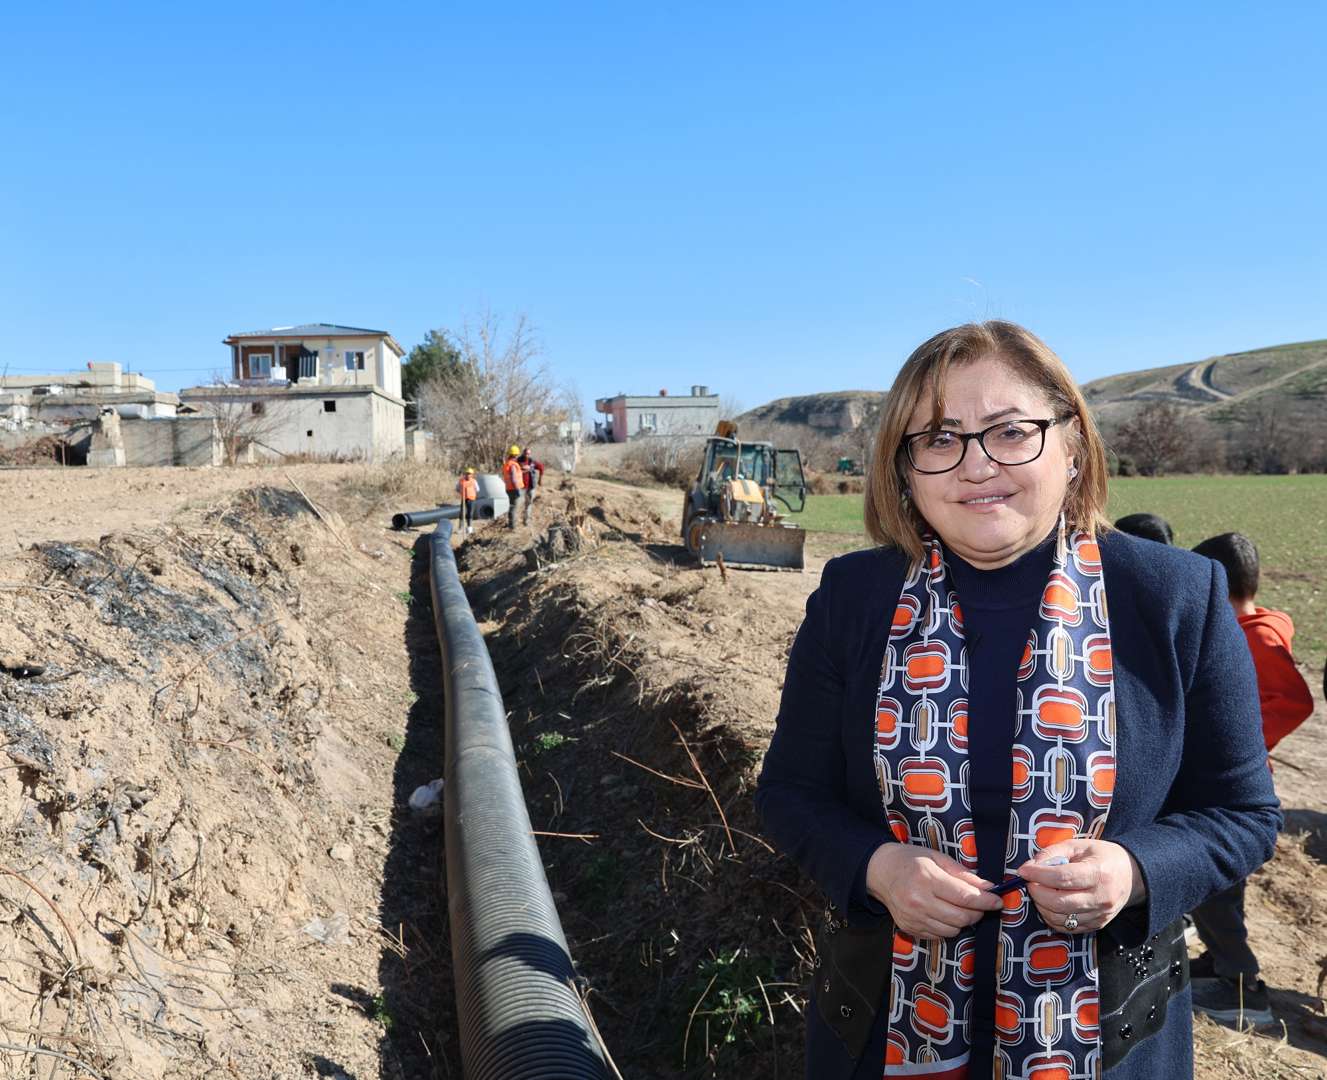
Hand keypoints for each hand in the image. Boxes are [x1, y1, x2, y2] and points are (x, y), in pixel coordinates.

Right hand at [865, 843, 1002, 938]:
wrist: (880, 871)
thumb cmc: (910, 860)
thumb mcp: (937, 858)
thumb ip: (963, 874)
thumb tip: (989, 888)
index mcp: (927, 879)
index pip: (965, 897)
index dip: (986, 901)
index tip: (998, 901)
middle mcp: (918, 901)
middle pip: (961, 918)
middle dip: (977, 912)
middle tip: (980, 904)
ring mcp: (913, 917)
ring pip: (952, 930)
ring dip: (963, 921)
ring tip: (959, 907)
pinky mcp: (909, 928)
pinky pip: (939, 936)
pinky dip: (947, 927)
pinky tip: (942, 913)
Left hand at [1017, 839, 1145, 933]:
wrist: (1131, 875)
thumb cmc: (1102, 857)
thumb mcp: (1078, 845)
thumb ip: (1052, 853)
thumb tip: (1030, 867)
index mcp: (1098, 873)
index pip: (1063, 878)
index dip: (1039, 875)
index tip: (1024, 871)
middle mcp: (1101, 897)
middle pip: (1059, 903)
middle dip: (1037, 893)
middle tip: (1030, 882)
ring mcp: (1100, 914)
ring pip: (1061, 919)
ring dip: (1042, 907)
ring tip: (1040, 892)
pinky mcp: (1098, 925)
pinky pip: (1068, 928)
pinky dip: (1053, 918)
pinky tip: (1050, 904)